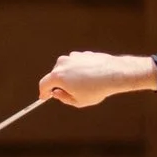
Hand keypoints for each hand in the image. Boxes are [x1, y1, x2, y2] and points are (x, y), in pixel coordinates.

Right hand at [39, 51, 156, 108]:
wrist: (114, 74)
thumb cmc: (96, 89)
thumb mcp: (78, 101)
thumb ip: (64, 98)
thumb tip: (56, 93)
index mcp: (58, 76)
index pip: (44, 84)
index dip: (43, 92)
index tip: (44, 97)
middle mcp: (63, 63)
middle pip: (54, 75)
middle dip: (59, 85)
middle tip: (68, 94)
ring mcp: (73, 57)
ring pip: (66, 69)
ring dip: (70, 77)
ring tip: (84, 86)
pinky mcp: (82, 54)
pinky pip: (76, 64)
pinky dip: (79, 71)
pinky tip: (90, 78)